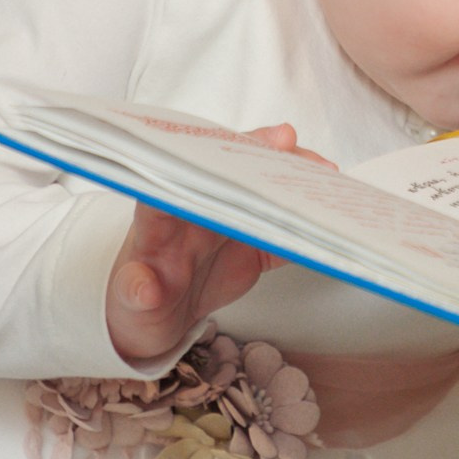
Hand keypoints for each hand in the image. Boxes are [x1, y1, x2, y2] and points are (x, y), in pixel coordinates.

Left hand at [105, 123, 330, 362]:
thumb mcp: (128, 305)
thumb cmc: (135, 304)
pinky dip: (306, 220)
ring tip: (324, 173)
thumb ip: (135, 292)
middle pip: (226, 171)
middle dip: (257, 150)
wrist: (157, 319)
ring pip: (260, 190)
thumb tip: (144, 286)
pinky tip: (330, 211)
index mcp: (160, 218)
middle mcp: (198, 209)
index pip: (174, 177)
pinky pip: (282, 227)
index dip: (199, 158)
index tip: (221, 148)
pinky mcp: (252, 245)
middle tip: (287, 139)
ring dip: (290, 177)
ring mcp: (228, 224)